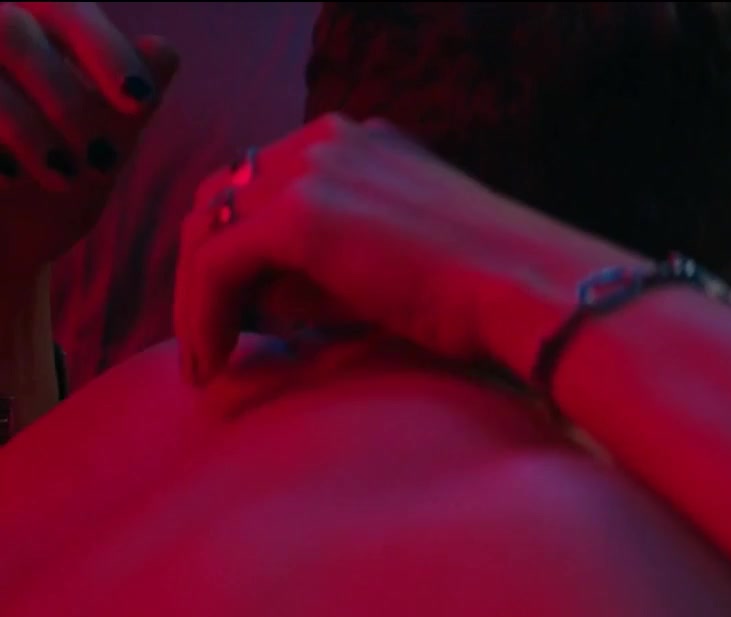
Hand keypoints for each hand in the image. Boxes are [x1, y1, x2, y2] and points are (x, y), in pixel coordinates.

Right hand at [0, 2, 178, 275]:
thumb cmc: (57, 185)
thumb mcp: (105, 145)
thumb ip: (132, 97)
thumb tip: (163, 49)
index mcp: (33, 32)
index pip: (67, 10)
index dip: (105, 49)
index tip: (140, 103)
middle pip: (10, 29)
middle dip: (65, 98)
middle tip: (101, 160)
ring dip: (26, 126)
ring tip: (63, 178)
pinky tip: (10, 183)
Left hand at [174, 114, 612, 385]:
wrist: (531, 289)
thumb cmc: (484, 293)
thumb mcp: (395, 261)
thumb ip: (329, 265)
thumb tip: (257, 305)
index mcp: (360, 142)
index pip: (262, 182)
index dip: (236, 246)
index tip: (236, 311)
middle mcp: (330, 140)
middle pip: (223, 195)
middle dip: (205, 268)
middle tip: (207, 337)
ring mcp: (313, 170)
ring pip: (209, 227)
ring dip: (197, 296)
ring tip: (205, 359)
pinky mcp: (299, 215)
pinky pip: (216, 263)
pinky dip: (203, 313)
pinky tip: (214, 359)